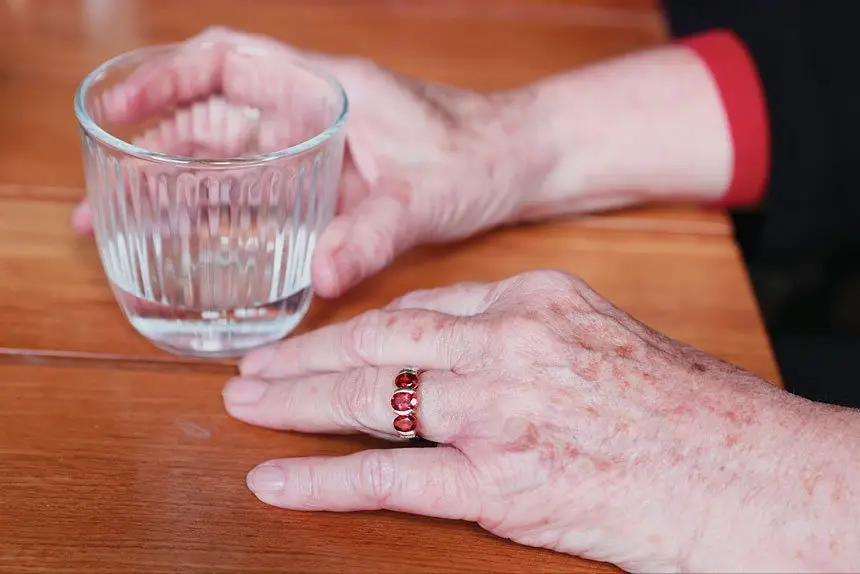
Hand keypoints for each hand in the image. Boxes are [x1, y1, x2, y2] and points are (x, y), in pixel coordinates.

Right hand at [73, 27, 537, 296]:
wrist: (517, 164)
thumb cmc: (479, 156)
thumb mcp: (426, 195)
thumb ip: (374, 234)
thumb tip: (320, 276)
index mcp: (327, 89)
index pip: (226, 61)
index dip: (163, 79)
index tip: (118, 110)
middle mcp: (314, 113)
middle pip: (214, 118)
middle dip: (154, 152)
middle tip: (105, 199)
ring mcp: (320, 149)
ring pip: (234, 159)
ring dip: (182, 188)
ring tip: (133, 228)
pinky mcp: (333, 184)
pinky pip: (266, 194)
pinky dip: (229, 214)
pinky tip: (202, 247)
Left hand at [221, 269, 807, 572]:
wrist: (753, 472)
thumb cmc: (688, 409)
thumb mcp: (602, 340)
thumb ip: (527, 335)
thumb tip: (457, 349)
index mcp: (536, 300)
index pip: (424, 306)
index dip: (360, 326)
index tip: (321, 338)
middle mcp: (510, 344)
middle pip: (383, 340)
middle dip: (309, 353)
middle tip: (254, 365)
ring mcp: (502, 411)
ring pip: (373, 396)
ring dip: (298, 402)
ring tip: (244, 405)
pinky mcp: (505, 482)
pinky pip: (392, 476)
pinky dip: (324, 478)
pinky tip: (275, 477)